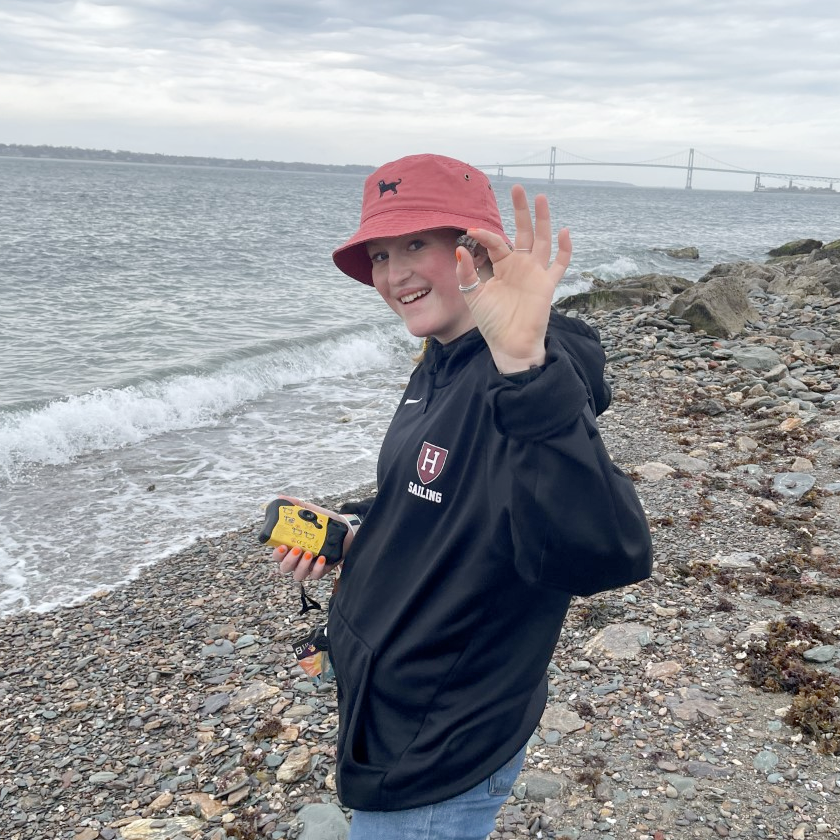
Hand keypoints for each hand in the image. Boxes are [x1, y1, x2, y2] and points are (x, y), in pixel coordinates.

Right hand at [272, 497, 355, 581]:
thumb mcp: (309, 512)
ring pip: (298, 575)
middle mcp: (297, 559)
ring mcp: (308, 566)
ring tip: (309, 553)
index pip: (277, 555)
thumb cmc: (322, 523)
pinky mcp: (321, 570)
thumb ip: (295, 505)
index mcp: (290, 546)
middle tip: (298, 548)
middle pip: (284, 568)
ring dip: (301, 566)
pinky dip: (317, 569)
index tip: (282, 545)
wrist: (344, 529)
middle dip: (289, 560)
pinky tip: (321, 558)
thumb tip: (280, 497)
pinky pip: (315, 575)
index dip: (277, 553)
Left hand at [455, 184, 571, 373]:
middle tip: (517, 188)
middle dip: (521, 210)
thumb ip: (467, 274)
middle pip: (523, 232)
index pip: (497, 242)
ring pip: (542, 240)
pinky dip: (565, 249)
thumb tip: (460, 250)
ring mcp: (536, 273)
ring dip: (543, 220)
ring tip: (540, 198)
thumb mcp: (473, 296)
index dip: (486, 235)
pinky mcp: (547, 284)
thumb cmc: (492, 323)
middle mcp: (521, 266)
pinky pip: (560, 264)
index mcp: (503, 267)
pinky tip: (564, 231)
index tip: (472, 230)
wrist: (509, 345)